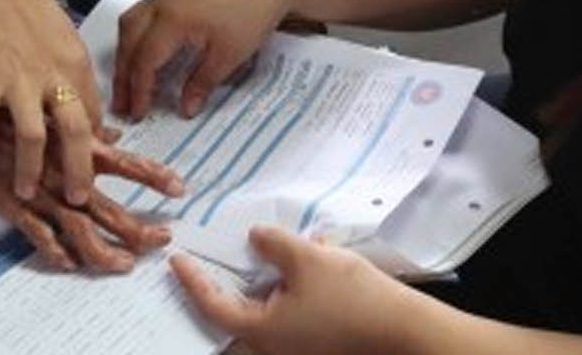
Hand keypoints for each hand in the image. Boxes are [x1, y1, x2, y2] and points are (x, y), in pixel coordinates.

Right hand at [0, 0, 103, 204]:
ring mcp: (16, 80)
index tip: (88, 165)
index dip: (91, 146)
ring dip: (30, 171)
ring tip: (26, 190)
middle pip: (74, 135)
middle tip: (77, 198)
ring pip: (32, 138)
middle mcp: (51, 75)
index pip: (91, 115)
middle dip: (78, 173)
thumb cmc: (26, 4)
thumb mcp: (63, 37)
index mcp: (75, 64)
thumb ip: (74, 76)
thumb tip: (90, 110)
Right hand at [0, 127, 184, 272]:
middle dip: (137, 228)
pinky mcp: (15, 206)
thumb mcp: (54, 121)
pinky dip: (55, 251)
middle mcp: (64, 173)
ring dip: (104, 251)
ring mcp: (41, 193)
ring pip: (79, 229)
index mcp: (77, 150)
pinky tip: (70, 264)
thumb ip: (87, 134)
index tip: (180, 188)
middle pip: (108, 207)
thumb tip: (115, 136)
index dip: (153, 175)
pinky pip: (39, 235)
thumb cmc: (14, 117)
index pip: (125, 163)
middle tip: (162, 239)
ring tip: (126, 264)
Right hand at [112, 0, 297, 119]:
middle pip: (128, 43)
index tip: (137, 112)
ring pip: (129, 25)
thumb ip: (202, 83)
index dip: (138, 90)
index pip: (144, 61)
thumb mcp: (230, 55)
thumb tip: (185, 107)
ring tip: (128, 78)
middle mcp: (161, 4)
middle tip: (122, 103)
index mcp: (171, 20)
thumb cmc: (253, 8)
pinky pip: (142, 14)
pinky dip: (136, 36)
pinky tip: (145, 49)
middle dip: (123, 76)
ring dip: (125, 53)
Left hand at [172, 227, 426, 353]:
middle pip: (240, 309)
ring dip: (270, 275)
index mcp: (262, 331)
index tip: (176, 259)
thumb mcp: (307, 259)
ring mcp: (298, 345)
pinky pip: (297, 307)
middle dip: (231, 278)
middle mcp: (275, 345)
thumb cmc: (352, 298)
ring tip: (276, 244)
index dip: (192, 280)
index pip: (213, 305)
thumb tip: (255, 237)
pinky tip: (315, 253)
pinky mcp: (320, 338)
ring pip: (271, 305)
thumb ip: (273, 244)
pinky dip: (297, 282)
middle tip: (216, 252)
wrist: (405, 330)